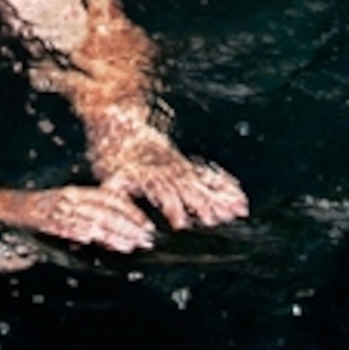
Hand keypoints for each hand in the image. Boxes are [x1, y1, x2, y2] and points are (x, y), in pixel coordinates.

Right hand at [0, 182, 161, 252]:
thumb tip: (108, 232)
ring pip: (89, 219)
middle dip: (127, 224)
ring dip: (110, 232)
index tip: (147, 226)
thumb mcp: (63, 208)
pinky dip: (77, 231)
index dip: (130, 211)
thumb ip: (84, 216)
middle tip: (146, 239)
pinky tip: (90, 239)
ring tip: (128, 245)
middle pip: (104, 209)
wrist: (3, 205)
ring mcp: (56, 208)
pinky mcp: (42, 219)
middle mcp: (69, 197)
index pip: (109, 198)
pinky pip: (63, 225)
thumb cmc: (36, 210)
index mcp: (76, 192)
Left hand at [100, 136, 248, 228]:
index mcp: (148, 176)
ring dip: (221, 197)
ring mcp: (179, 167)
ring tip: (239, 210)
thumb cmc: (112, 158)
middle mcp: (168, 171)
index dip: (172, 208)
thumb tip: (124, 212)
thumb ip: (117, 194)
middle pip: (189, 189)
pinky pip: (209, 175)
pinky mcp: (186, 166)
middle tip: (218, 219)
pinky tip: (239, 195)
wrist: (121, 125)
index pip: (163, 193)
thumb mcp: (109, 176)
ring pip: (204, 182)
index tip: (181, 224)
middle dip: (203, 205)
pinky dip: (224, 184)